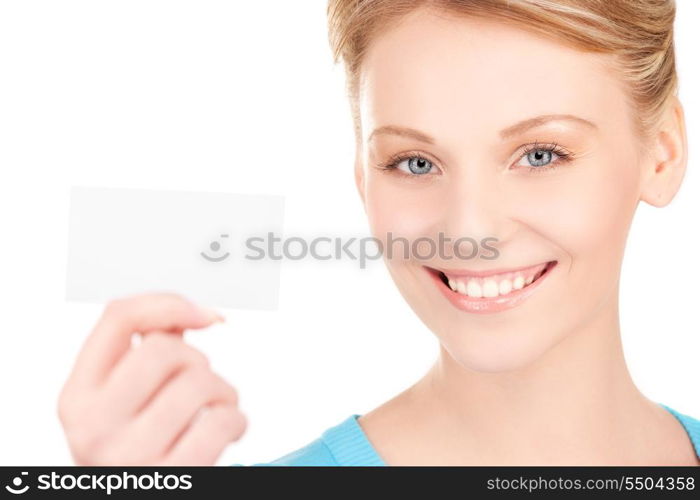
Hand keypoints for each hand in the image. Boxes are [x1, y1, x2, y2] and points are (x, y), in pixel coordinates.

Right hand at [57, 292, 245, 464]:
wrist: (137, 497)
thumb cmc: (138, 449)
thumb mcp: (124, 401)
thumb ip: (147, 353)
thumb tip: (190, 312)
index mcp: (78, 396)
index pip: (118, 318)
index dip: (169, 303)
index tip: (202, 315)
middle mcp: (94, 426)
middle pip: (164, 349)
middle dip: (198, 360)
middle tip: (201, 383)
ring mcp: (129, 456)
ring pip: (199, 383)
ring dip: (224, 392)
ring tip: (215, 410)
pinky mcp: (170, 477)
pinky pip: (221, 421)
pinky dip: (236, 420)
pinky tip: (225, 430)